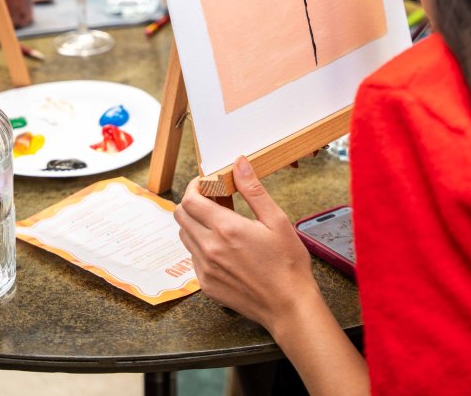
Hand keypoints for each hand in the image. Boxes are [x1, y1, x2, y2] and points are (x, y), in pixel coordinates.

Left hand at [174, 156, 318, 336]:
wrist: (289, 307)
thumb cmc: (287, 264)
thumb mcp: (276, 220)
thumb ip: (253, 189)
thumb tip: (239, 163)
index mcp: (226, 229)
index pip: (190, 200)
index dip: (194, 186)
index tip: (206, 182)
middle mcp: (210, 249)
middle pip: (181, 215)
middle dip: (193, 201)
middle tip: (213, 199)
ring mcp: (205, 269)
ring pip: (185, 236)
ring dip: (196, 223)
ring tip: (221, 221)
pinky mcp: (207, 285)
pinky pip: (193, 257)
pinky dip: (201, 245)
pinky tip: (224, 245)